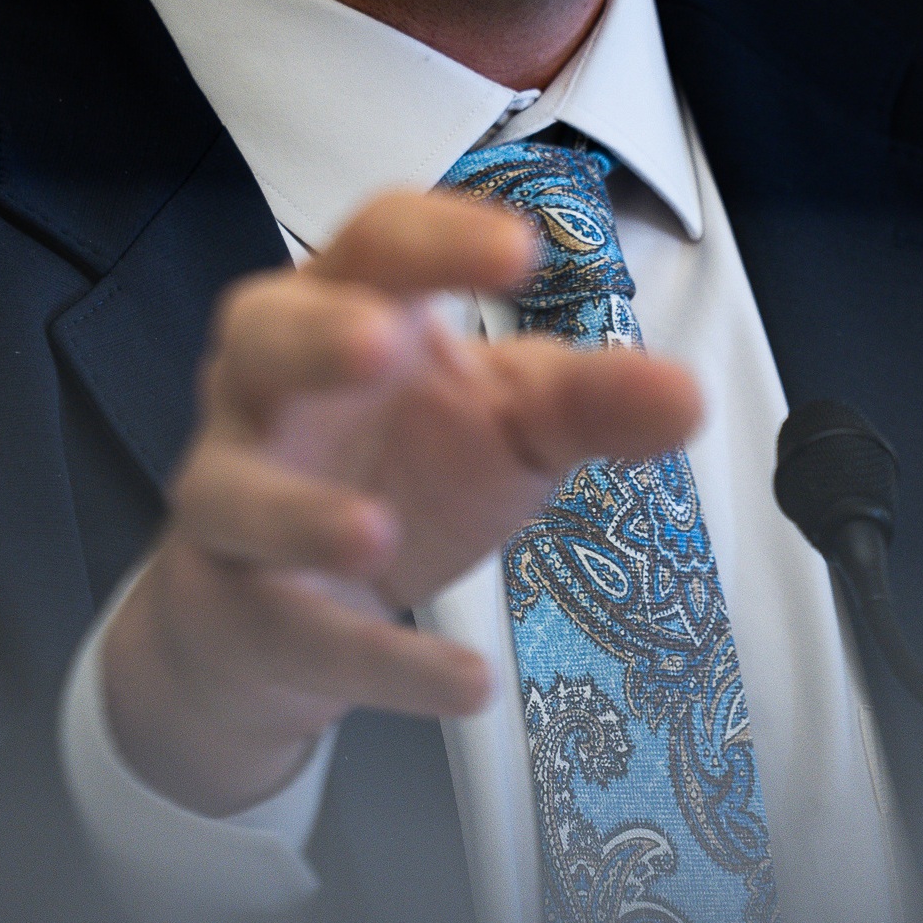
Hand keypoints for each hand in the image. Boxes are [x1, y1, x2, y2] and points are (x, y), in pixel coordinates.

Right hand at [99, 187, 702, 816]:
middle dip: (315, 337)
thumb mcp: (507, 424)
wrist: (280, 611)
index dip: (438, 239)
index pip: (376, 244)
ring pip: (234, 492)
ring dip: (301, 513)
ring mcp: (234, 498)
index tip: (519, 252)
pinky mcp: (241, 608)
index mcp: (343, 311)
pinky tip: (466, 683)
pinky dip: (382, 661)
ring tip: (379, 533)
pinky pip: (297, 631)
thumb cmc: (402, 468)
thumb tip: (689, 396)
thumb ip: (590, 403)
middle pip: (259, 333)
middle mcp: (266, 391)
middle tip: (384, 343)